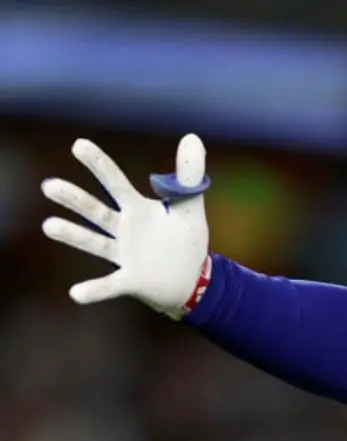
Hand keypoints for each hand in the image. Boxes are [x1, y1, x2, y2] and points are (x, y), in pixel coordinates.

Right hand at [42, 134, 211, 318]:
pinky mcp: (131, 281)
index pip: (115, 182)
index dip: (99, 164)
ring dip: (74, 235)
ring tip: (49, 225)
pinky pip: (110, 285)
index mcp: (137, 209)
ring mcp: (124, 255)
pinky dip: (94, 290)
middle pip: (97, 211)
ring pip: (95, 242)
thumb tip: (192, 137)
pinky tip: (76, 293)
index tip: (79, 144)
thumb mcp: (190, 206)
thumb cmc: (185, 241)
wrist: (192, 280)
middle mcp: (124, 229)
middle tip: (50, 185)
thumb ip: (189, 176)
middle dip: (75, 200)